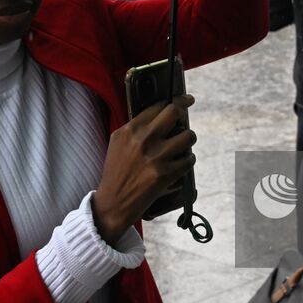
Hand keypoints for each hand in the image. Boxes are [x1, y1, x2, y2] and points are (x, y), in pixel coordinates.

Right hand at [93, 95, 197, 244]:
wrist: (113, 203)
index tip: (186, 100)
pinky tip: (179, 163)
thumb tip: (161, 113)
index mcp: (130, 129)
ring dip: (188, 140)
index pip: (158, 105)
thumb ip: (136, 126)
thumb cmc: (116, 171)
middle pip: (175, 112)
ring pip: (188, 136)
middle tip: (185, 120)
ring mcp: (156, 157)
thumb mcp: (118, 142)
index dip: (176, 101)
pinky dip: (187, 160)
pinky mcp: (166, 174)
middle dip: (183, 113)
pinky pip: (189, 159)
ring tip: (182, 145)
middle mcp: (143, 140)